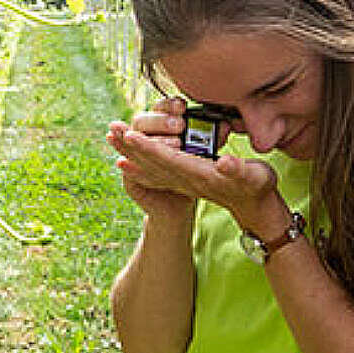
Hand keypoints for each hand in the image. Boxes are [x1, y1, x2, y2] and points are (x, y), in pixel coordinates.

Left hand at [107, 98, 287, 235]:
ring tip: (111, 139)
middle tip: (112, 129)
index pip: (169, 158)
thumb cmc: (257, 187)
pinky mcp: (181, 182)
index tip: (131, 135)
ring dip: (129, 153)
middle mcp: (185, 179)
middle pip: (152, 161)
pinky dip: (136, 167)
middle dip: (132, 146)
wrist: (254, 208)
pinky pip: (153, 173)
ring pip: (149, 166)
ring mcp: (181, 182)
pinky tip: (122, 161)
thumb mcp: (256, 177)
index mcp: (200, 174)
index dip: (150, 147)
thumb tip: (225, 162)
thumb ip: (239, 170)